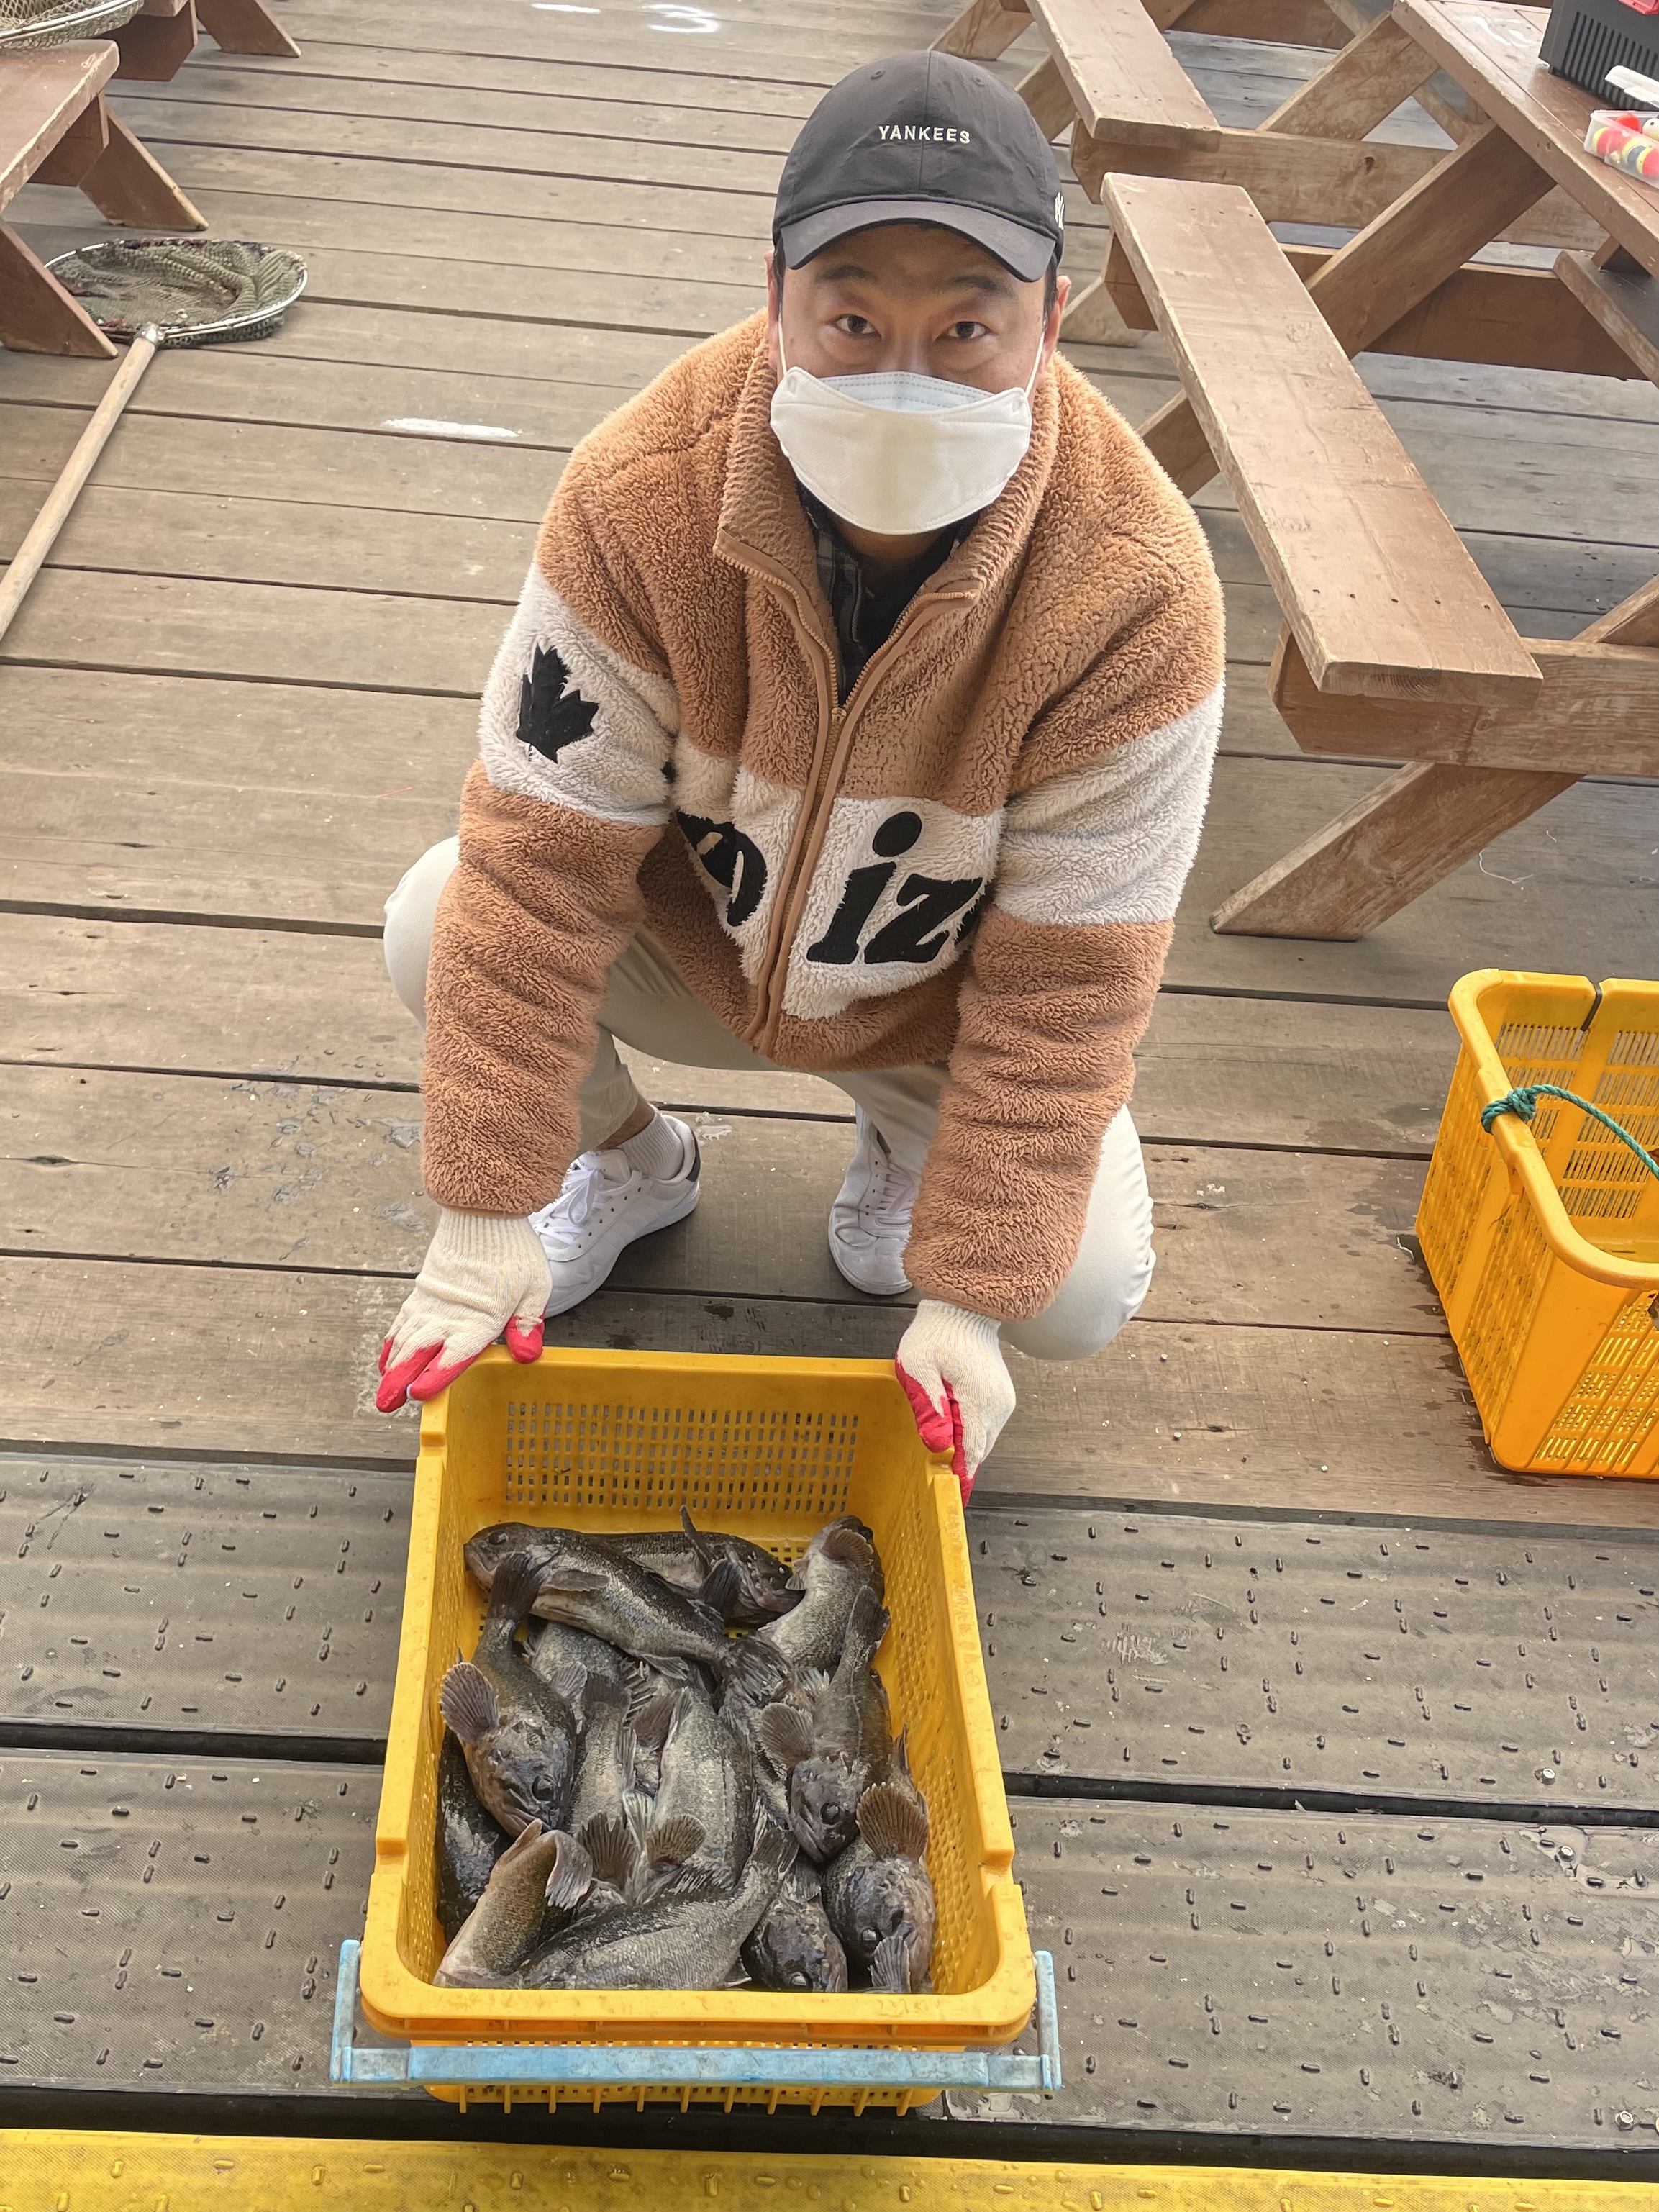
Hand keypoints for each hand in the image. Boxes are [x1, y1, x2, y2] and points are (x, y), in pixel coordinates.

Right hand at [376, 1209, 550, 1411]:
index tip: (419, 1394)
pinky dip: (393, 1341)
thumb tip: (526, 1356)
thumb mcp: (535, 1287)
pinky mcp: (424, 1290)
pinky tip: (386, 1357)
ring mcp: (432, 1302)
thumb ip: (527, 1324)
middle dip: (401, 1380)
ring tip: (383, 1391)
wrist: (483, 1208)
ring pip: (407, 1339)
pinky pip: (403, 1319)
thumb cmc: (512, 1247)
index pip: (455, 1353)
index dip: (437, 1376)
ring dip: (393, 1367)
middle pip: (420, 1352)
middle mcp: (449, 1313)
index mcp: (479, 1317)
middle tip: (386, 1404)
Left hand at [895, 1300, 1014, 1502]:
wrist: (963, 1308)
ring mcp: (1001, 1401)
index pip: (970, 1451)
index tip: (951, 1499)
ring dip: (963, 1450)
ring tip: (942, 1459)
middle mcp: (998, 1406)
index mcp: (978, 1401)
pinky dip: (969, 1435)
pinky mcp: (999, 1396)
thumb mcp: (920, 1369)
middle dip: (960, 1467)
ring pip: (982, 1439)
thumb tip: (939, 1446)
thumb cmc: (936, 1335)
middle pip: (978, 1449)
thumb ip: (929, 1408)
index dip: (959, 1478)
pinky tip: (952, 1435)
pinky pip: (984, 1426)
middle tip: (939, 1484)